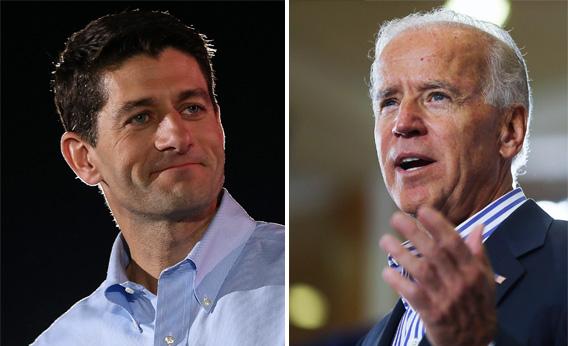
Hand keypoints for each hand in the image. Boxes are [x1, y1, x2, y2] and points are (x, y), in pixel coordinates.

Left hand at [379, 206, 496, 345]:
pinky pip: (412, 294)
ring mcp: (445, 298)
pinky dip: (398, 282)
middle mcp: (460, 282)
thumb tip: (478, 226)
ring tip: (384, 240)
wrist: (475, 343)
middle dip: (413, 232)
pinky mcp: (431, 314)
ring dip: (400, 253)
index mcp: (472, 271)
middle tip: (395, 218)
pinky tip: (386, 272)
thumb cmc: (478, 306)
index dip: (437, 225)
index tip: (422, 210)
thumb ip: (478, 253)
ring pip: (420, 270)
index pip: (454, 242)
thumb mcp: (485, 280)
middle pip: (433, 252)